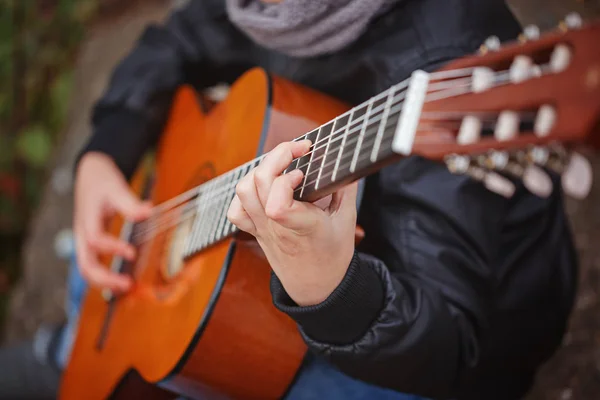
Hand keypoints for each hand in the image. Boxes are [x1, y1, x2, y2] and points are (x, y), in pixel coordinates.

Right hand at [74, 152, 151, 291]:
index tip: (132, 252)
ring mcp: (85, 242)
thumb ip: (130, 202)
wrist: (90, 175)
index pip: (94, 239)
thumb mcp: (116, 187)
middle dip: (104, 278)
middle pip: (85, 264)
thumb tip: (148, 211)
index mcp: (88, 219)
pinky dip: (106, 277)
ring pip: (87, 269)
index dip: (111, 247)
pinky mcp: (91, 245)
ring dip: (105, 282)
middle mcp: (83, 234)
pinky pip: (94, 265)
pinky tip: (123, 282)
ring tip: (127, 287)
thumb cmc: (102, 182)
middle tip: (128, 284)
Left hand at [227, 140, 357, 305]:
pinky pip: (236, 210)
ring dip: (260, 170)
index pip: (277, 204)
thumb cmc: (332, 254)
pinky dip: (245, 193)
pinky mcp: (255, 231)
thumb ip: (346, 190)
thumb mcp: (347, 222)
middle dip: (277, 156)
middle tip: (298, 149)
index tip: (304, 169)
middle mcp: (276, 227)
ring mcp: (262, 229)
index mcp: (301, 227)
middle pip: (258, 183)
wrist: (316, 286)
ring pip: (243, 191)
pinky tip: (264, 188)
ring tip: (281, 166)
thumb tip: (345, 162)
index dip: (286, 179)